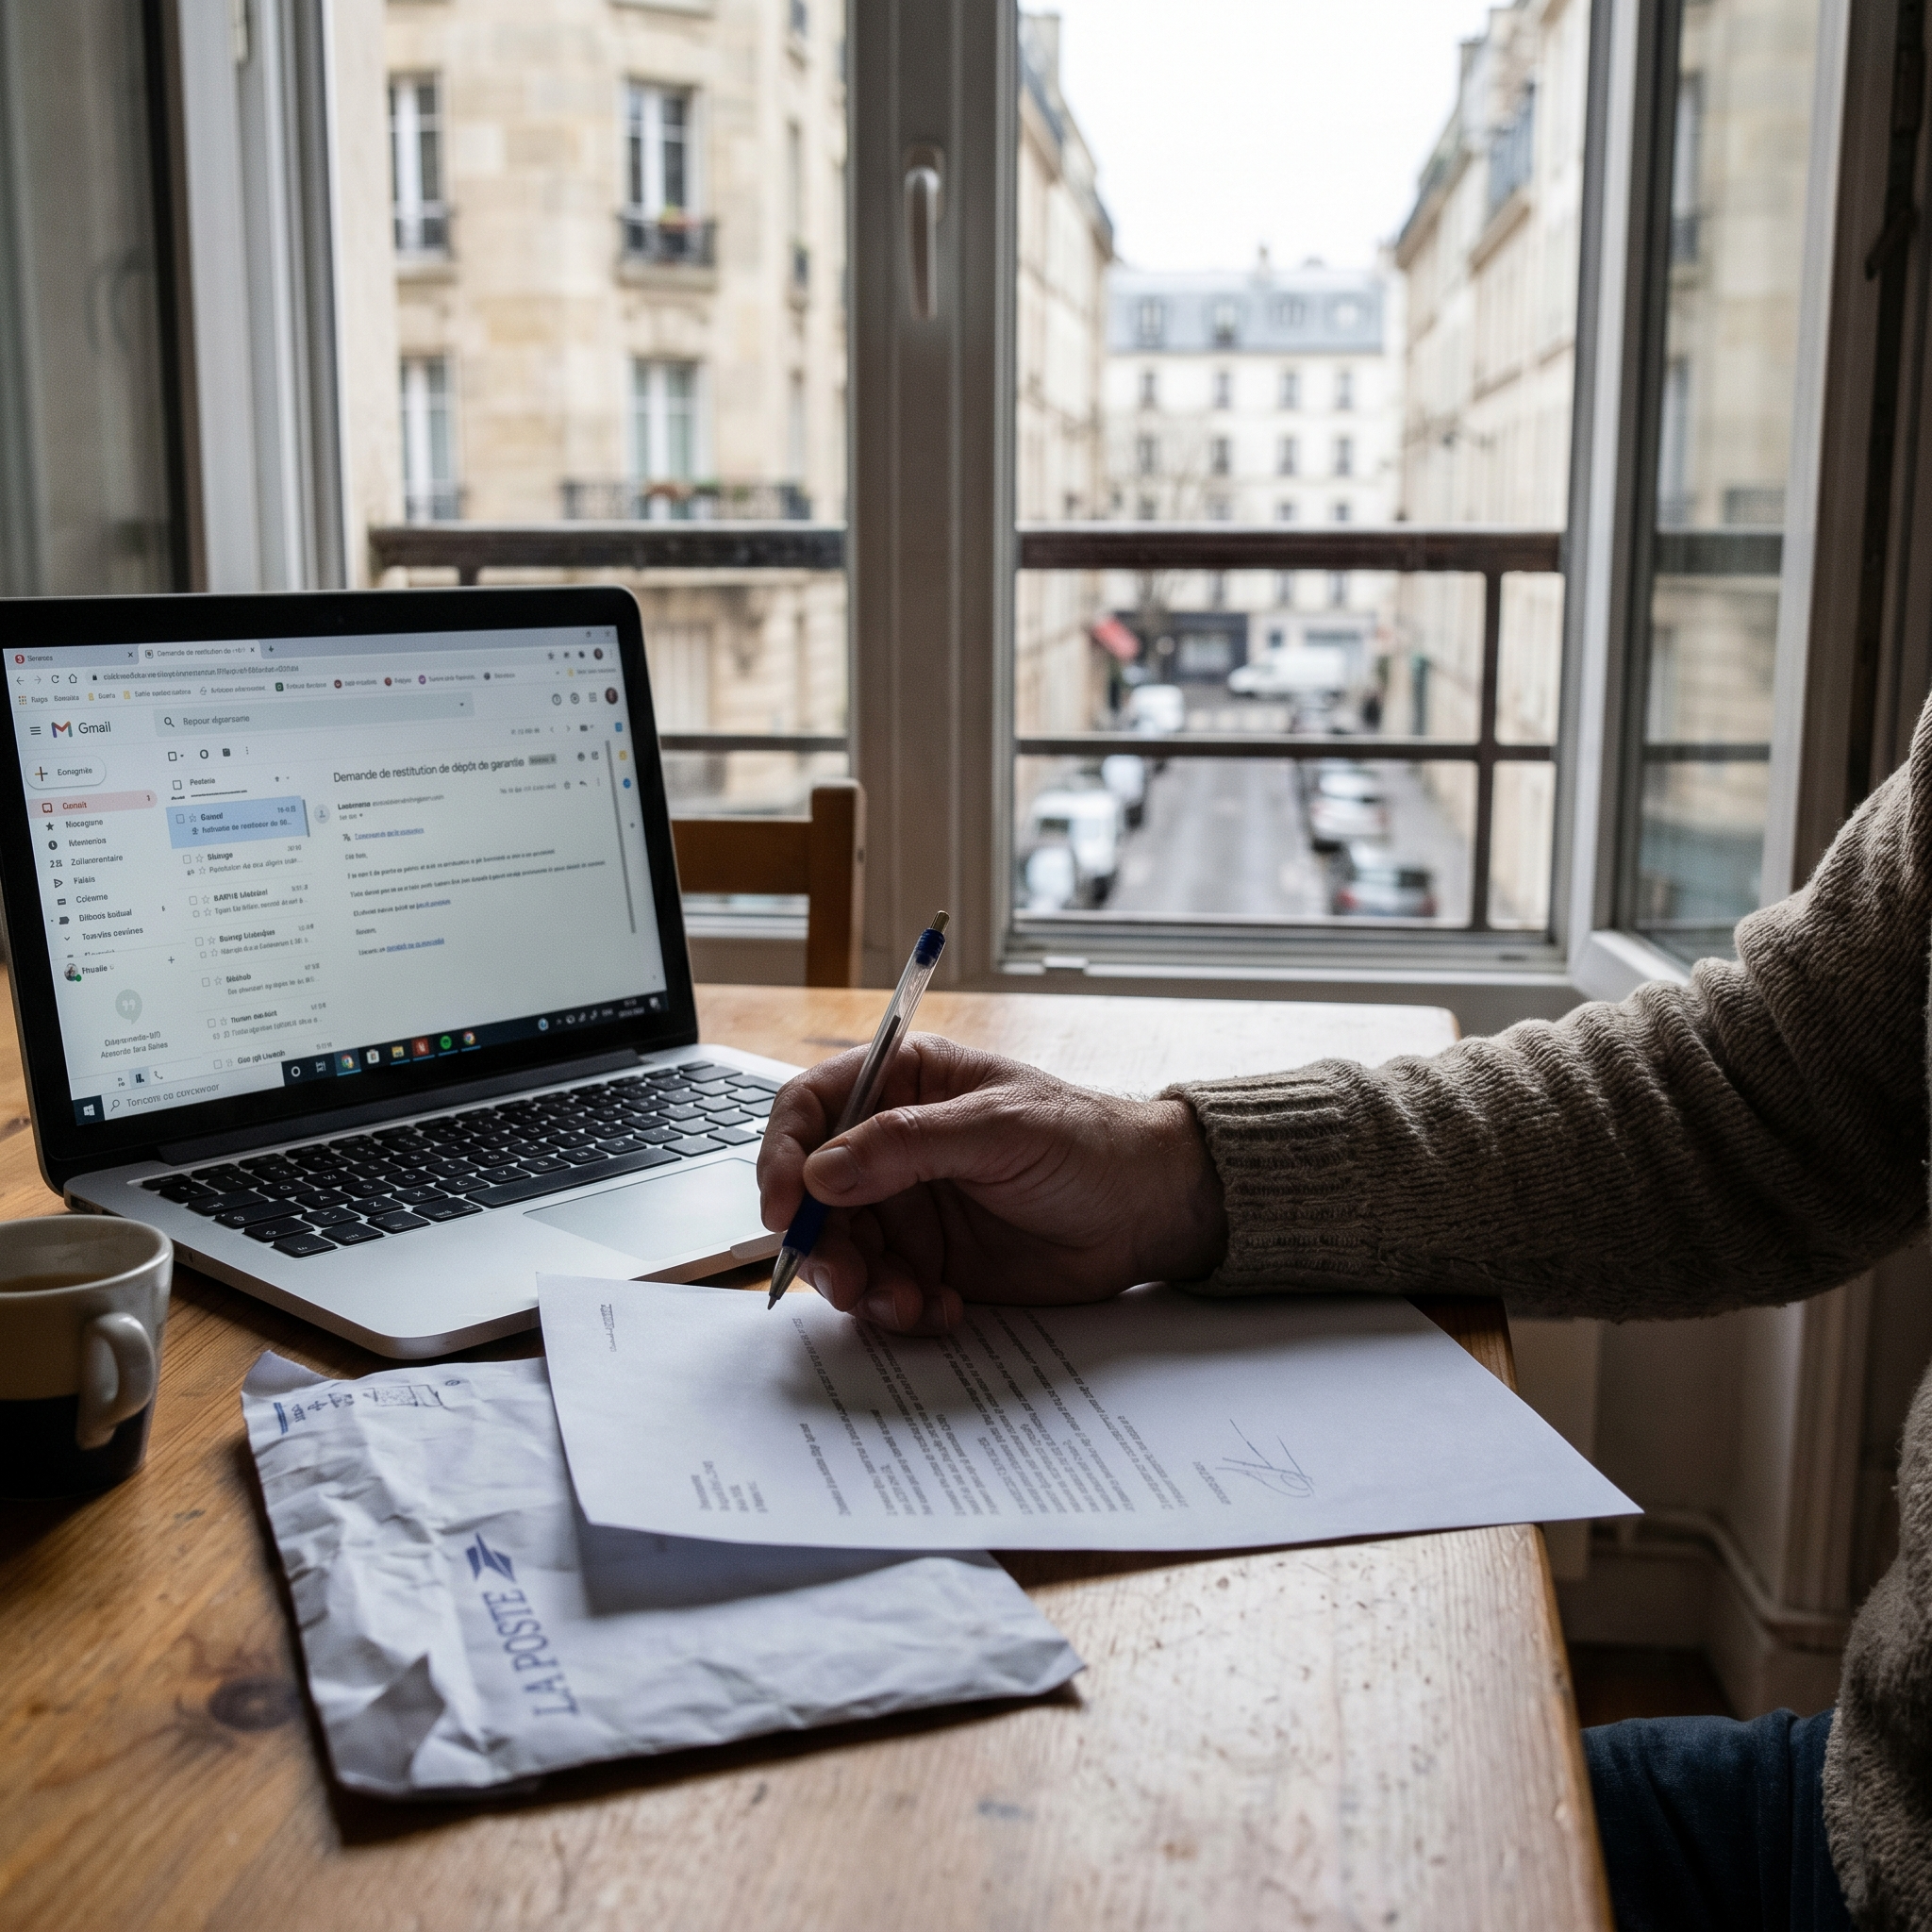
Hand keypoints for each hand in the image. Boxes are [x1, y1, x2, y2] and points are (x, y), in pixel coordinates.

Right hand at [756, 1033, 1226, 1334]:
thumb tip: (820, 1171)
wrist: (1149, 1211)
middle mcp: (892, 1147)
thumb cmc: (1088, 1142)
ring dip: (859, 1286)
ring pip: (842, 1251)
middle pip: (812, 1194)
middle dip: (820, 1242)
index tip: (783, 1208)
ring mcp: (908, 1207)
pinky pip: (883, 1292)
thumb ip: (908, 1145)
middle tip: (847, 1280)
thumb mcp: (1000, 1129)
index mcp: (904, 1085)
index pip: (810, 1109)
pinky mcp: (929, 1262)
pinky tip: (942, 1309)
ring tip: (906, 1304)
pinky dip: (899, 1309)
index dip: (783, 1156)